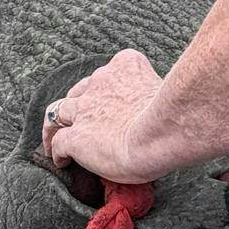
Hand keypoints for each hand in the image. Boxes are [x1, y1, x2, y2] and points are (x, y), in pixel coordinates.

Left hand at [42, 49, 167, 182]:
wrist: (163, 132)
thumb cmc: (176, 116)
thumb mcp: (166, 93)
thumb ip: (153, 96)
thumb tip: (157, 116)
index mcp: (126, 66)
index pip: (108, 74)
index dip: (104, 90)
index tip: (108, 102)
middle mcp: (101, 82)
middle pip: (79, 90)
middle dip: (77, 103)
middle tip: (77, 120)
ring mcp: (85, 109)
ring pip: (57, 112)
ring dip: (54, 126)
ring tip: (52, 140)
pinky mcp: (76, 137)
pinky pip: (58, 142)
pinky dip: (57, 151)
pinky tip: (62, 162)